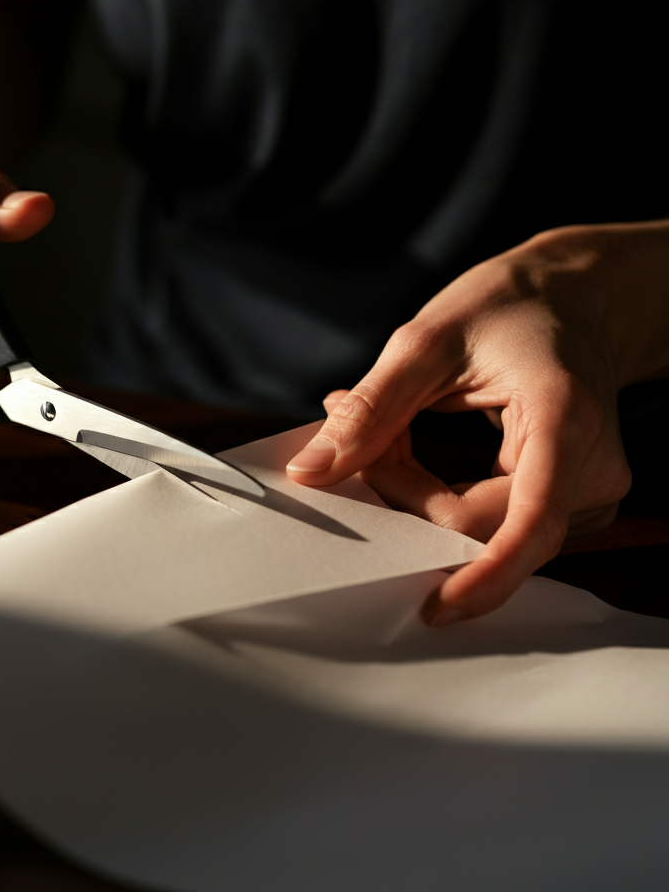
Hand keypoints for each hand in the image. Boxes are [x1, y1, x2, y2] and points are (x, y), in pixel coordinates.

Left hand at [286, 222, 668, 623]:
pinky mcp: (570, 501)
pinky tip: (410, 453)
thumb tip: (311, 472)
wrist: (574, 296)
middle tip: (362, 444)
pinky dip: (441, 499)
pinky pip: (495, 524)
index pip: (528, 525)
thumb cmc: (506, 305)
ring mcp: (588, 491)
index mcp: (565, 419)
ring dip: (420, 500)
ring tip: (389, 438)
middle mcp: (592, 468)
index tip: (430, 606)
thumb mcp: (426, 341)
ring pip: (487, 533)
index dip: (482, 577)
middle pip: (486, 530)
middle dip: (408, 499)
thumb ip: (369, 410)